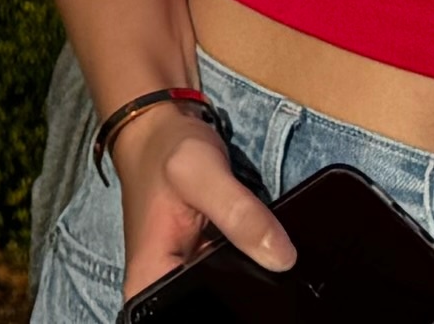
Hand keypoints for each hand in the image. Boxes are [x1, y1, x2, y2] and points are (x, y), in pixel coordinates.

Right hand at [115, 96, 294, 294]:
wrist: (161, 128)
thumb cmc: (168, 149)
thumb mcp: (202, 175)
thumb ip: (240, 214)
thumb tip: (283, 258)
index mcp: (150, 282)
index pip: (194, 313)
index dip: (232, 306)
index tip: (257, 277)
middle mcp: (163, 288)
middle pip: (216, 307)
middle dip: (248, 287)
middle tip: (272, 258)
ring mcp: (186, 275)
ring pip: (229, 294)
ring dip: (252, 275)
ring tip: (265, 246)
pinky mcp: (205, 263)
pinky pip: (234, 275)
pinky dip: (252, 263)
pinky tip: (263, 245)